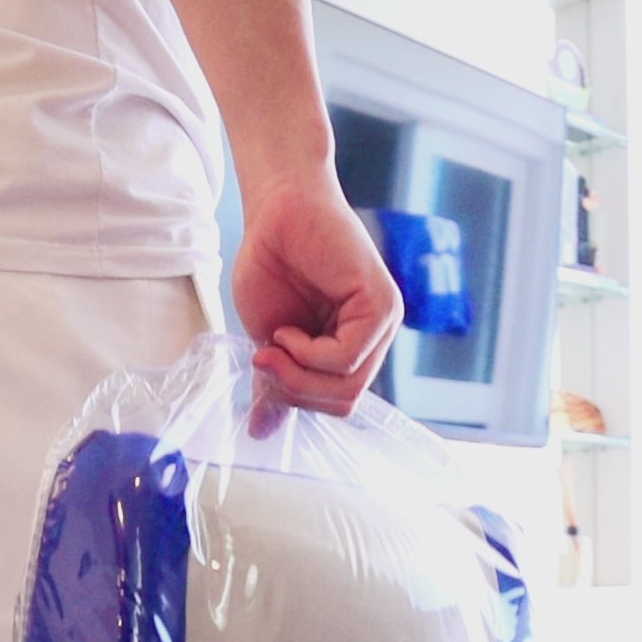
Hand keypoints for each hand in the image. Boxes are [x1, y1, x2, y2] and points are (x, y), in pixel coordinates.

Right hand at [233, 167, 402, 418]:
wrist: (277, 209)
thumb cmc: (273, 263)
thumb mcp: (268, 339)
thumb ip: (275, 384)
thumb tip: (259, 432)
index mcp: (353, 347)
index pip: (337, 403)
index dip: (298, 399)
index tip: (263, 373)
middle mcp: (374, 337)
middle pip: (345, 401)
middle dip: (297, 392)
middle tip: (266, 364)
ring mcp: (382, 322)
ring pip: (348, 386)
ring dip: (299, 374)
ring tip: (275, 343)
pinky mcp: (379, 305)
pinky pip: (347, 359)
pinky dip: (309, 354)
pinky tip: (289, 330)